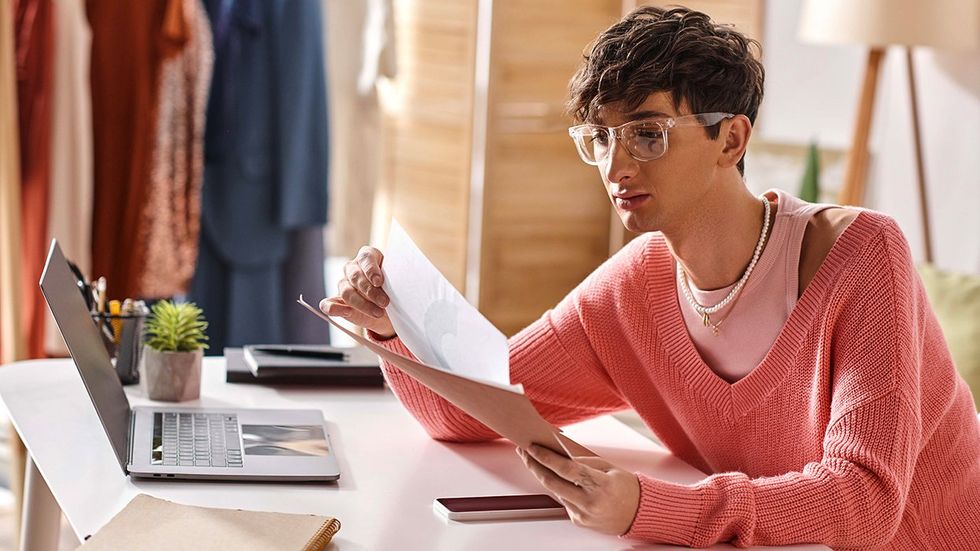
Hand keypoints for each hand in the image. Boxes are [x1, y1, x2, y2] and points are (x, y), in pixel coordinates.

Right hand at [319, 246, 395, 338]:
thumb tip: (399, 284)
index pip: (365, 258)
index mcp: (368, 256)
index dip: (371, 270)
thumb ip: (395, 280)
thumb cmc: (395, 289)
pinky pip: (328, 304)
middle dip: (370, 291)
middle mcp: (353, 268)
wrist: (391, 309)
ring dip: (362, 304)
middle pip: (355, 276)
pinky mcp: (337, 302)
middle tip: (385, 302)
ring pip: (346, 292)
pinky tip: (344, 312)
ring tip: (378, 313)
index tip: (379, 282)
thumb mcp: (398, 282)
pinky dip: (333, 309)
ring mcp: (343, 284)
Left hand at [517, 445, 639, 535]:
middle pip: (552, 482)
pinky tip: (556, 478)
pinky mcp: (579, 521)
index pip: (567, 469)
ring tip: (534, 461)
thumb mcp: (609, 467)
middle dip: (534, 466)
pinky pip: (563, 501)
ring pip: (555, 491)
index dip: (546, 458)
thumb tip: (561, 456)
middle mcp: (590, 502)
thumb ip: (584, 462)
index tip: (533, 448)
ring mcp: (583, 514)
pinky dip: (559, 488)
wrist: (639, 514)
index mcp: (601, 485)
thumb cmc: (627, 488)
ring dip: (544, 476)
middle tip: (523, 452)